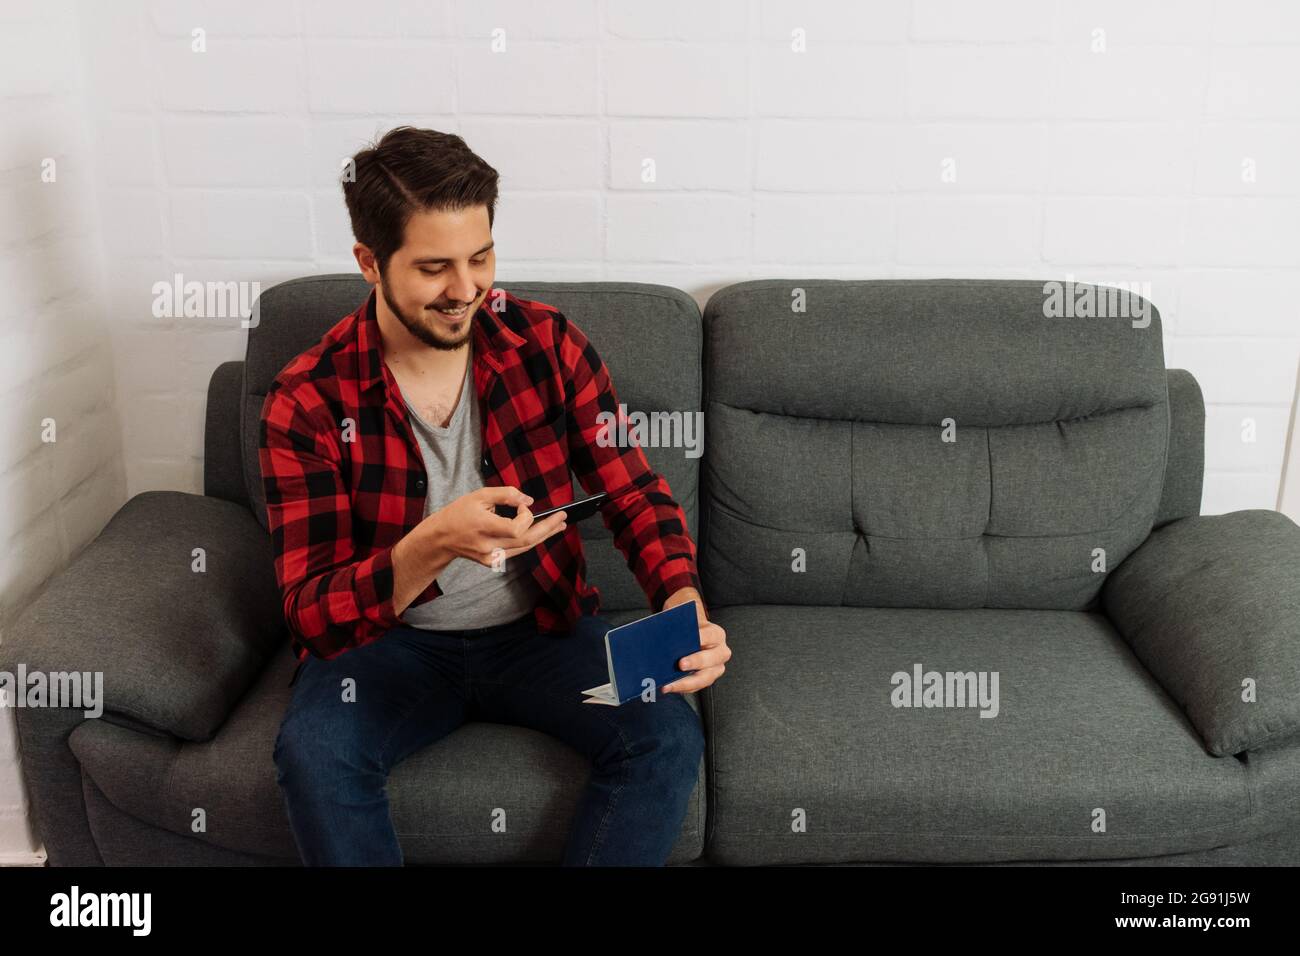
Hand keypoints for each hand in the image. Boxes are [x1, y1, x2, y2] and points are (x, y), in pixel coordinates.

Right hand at [426, 486, 567, 567]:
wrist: (441, 538)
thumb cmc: (458, 514)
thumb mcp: (479, 496)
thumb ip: (505, 494)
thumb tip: (529, 500)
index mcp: (484, 527)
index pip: (516, 529)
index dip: (526, 516)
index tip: (521, 505)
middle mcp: (489, 546)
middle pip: (526, 541)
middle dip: (548, 528)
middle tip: (563, 518)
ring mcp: (492, 557)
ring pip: (525, 548)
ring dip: (544, 535)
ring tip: (559, 525)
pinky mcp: (493, 561)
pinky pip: (517, 551)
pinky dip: (529, 540)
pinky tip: (541, 533)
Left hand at [659, 587, 728, 694]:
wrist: (691, 635)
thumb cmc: (687, 625)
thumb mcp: (683, 613)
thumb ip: (678, 615)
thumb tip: (665, 624)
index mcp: (716, 634)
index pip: (711, 635)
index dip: (702, 638)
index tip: (692, 640)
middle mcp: (720, 652)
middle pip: (711, 659)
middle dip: (695, 662)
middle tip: (680, 664)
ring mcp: (715, 668)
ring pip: (705, 678)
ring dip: (686, 682)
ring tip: (669, 684)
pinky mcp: (705, 680)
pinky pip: (694, 687)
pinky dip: (681, 688)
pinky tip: (668, 687)